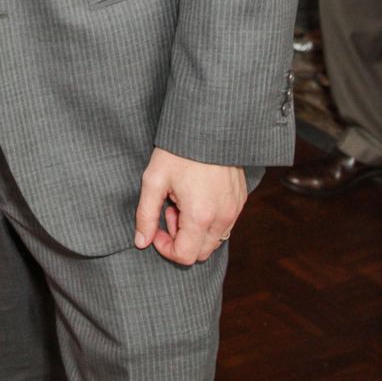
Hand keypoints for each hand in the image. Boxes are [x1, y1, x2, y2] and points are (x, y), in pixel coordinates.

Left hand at [134, 148, 246, 265]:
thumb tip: (140, 242)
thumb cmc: (177, 151)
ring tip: (182, 201)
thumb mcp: (154, 180)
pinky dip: (209, 220)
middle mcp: (223, 217)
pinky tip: (197, 195)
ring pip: (214, 239)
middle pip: (201, 252)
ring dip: (195, 230)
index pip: (185, 256)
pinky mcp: (241, 200)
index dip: (166, 248)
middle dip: (181, 239)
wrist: (207, 125)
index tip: (157, 228)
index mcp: (200, 216)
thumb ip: (146, 215)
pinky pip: (225, 223)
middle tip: (169, 210)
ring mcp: (235, 209)